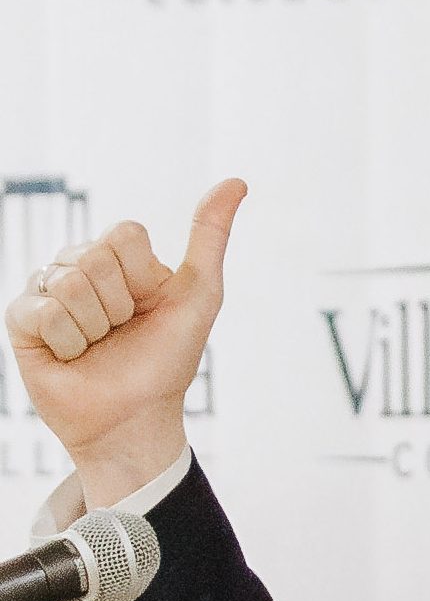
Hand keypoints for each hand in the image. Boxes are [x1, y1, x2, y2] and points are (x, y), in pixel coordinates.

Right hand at [2, 178, 246, 505]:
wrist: (136, 419)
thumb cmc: (168, 361)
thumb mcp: (201, 296)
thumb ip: (210, 236)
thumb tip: (237, 181)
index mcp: (122, 260)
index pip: (125, 235)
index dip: (143, 277)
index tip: (148, 308)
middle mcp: (80, 268)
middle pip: (94, 256)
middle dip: (119, 305)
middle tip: (121, 333)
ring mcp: (48, 292)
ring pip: (67, 282)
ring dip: (94, 327)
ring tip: (98, 347)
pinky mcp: (22, 321)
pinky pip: (41, 311)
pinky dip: (68, 341)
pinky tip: (72, 356)